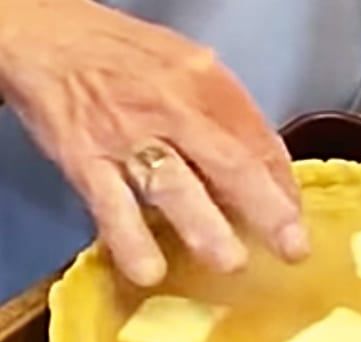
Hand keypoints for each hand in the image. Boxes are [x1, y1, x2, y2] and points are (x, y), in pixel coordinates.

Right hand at [0, 0, 307, 285]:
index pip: (258, 141)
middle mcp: (173, 110)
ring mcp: (129, 137)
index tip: (297, 223)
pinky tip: (149, 270)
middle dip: (265, 209)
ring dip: (204, 227)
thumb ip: (234, 121)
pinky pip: (110, 205)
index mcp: (207, 85)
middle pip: (229, 163)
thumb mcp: (193, 70)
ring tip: (230, 262)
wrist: (50, 40)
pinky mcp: (86, 160)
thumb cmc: (132, 62)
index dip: (284, 187)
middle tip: (291, 249)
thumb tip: (277, 176)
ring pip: (173, 186)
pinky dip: (129, 239)